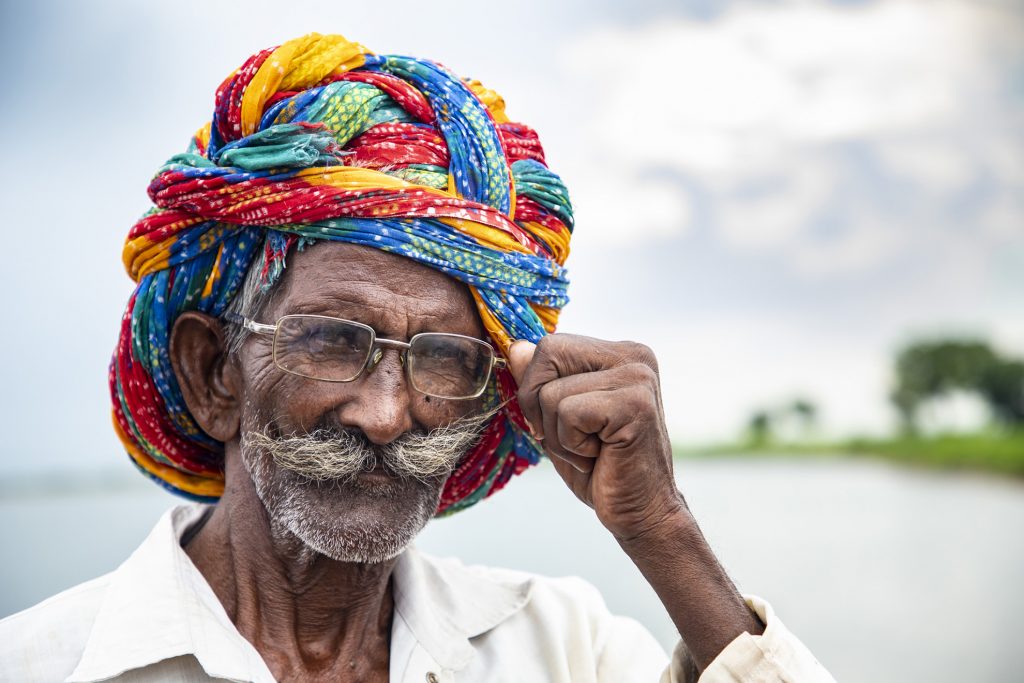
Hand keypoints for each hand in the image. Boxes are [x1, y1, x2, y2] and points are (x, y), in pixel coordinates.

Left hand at [508, 334, 684, 542]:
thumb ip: (540, 382)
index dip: (535, 387)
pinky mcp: (635, 404)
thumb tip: (515, 347)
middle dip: (539, 405)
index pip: (550, 345)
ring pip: (552, 392)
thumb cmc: (600, 468)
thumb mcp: (557, 420)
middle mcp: (632, 356)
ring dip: (559, 436)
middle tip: (571, 438)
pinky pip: (569, 414)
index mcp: (617, 353)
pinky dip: (572, 446)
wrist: (641, 512)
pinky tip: (601, 456)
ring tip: (592, 451)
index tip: (557, 423)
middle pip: (548, 353)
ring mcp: (637, 377)